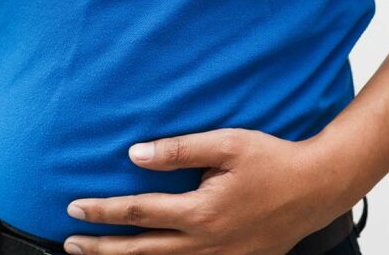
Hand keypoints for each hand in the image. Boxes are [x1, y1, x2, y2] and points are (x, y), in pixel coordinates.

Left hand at [62, 129, 356, 254]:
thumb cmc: (272, 160)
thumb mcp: (225, 144)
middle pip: (143, 251)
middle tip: (69, 243)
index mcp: (202, 212)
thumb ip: (179, 149)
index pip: (139, 213)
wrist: (319, 187)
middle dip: (103, 248)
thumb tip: (134, 155)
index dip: (102, 212)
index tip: (73, 207)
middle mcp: (208, 242)